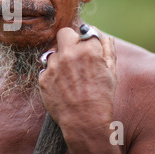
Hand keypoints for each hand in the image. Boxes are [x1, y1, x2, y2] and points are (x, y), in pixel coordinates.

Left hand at [38, 26, 117, 153]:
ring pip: (53, 52)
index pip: (85, 31)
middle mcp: (69, 54)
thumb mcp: (111, 73)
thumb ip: (108, 50)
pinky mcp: (43, 78)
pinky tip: (62, 87)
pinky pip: (46, 69)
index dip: (87, 40)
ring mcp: (53, 66)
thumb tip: (103, 36)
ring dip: (60, 60)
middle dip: (69, 40)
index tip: (87, 47)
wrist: (84, 122)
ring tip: (69, 77)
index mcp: (88, 50)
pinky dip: (52, 76)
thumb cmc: (102, 98)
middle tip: (74, 53)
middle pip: (64, 33)